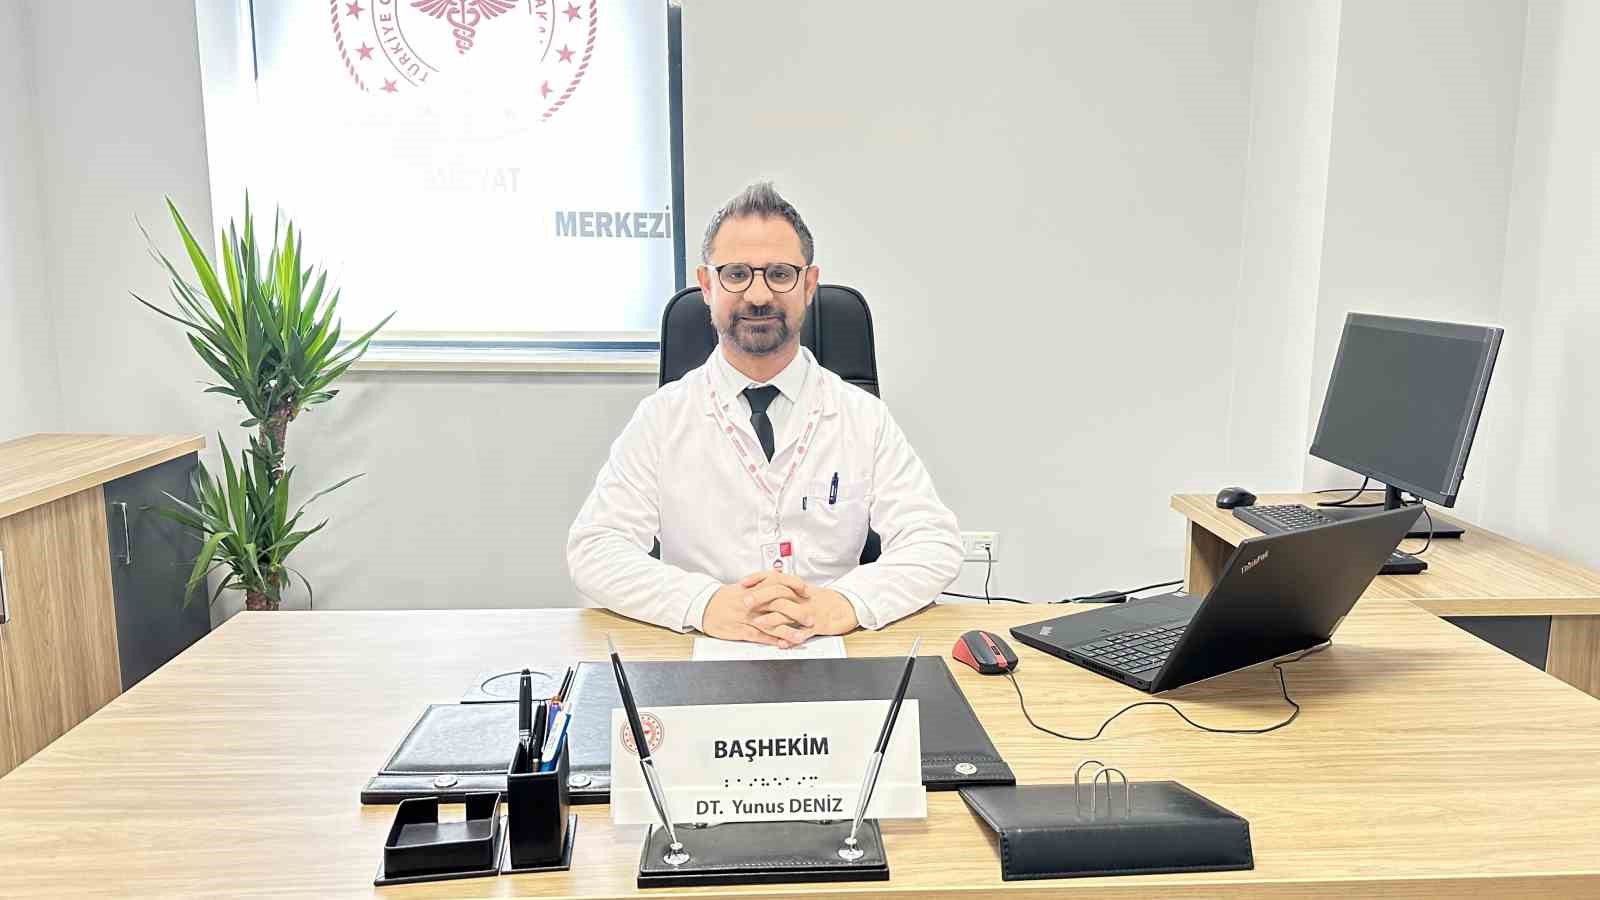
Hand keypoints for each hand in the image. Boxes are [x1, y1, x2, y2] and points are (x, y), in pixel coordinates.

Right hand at [702, 573, 813, 647]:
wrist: (704, 605)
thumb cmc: (726, 597)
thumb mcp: (744, 586)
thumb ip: (762, 582)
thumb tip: (781, 577)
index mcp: (753, 587)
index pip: (777, 581)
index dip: (793, 585)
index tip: (805, 590)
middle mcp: (752, 601)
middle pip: (779, 604)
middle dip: (797, 612)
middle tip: (810, 619)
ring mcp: (747, 616)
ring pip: (771, 623)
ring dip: (788, 631)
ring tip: (801, 636)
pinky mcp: (740, 629)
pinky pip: (759, 635)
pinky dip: (771, 640)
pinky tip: (782, 644)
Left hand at [742, 573, 859, 638]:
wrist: (843, 607)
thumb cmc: (818, 600)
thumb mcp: (799, 591)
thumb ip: (781, 588)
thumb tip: (758, 585)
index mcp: (795, 587)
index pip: (774, 577)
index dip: (758, 579)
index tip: (743, 583)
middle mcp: (800, 597)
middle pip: (778, 592)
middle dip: (760, 597)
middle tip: (746, 601)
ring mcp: (808, 611)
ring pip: (788, 613)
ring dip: (772, 619)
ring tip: (758, 623)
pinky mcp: (817, 625)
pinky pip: (803, 632)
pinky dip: (792, 638)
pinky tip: (781, 643)